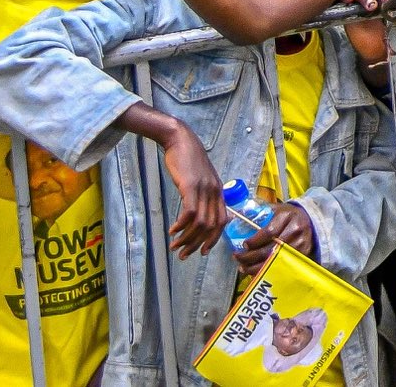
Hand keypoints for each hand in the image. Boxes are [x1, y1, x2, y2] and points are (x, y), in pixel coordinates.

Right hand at [153, 113, 227, 257]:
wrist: (180, 139)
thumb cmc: (189, 159)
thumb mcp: (201, 178)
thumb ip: (203, 194)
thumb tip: (198, 214)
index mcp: (218, 191)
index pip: (222, 222)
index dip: (213, 239)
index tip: (202, 251)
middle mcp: (214, 192)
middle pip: (211, 227)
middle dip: (197, 244)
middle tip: (183, 255)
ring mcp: (204, 189)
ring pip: (200, 223)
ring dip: (187, 238)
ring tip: (174, 246)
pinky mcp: (190, 185)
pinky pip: (190, 212)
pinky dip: (181, 226)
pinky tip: (172, 231)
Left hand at [230, 196, 316, 279]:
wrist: (311, 221)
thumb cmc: (288, 216)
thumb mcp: (277, 209)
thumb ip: (260, 212)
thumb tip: (238, 216)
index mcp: (287, 216)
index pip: (268, 232)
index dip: (254, 241)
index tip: (244, 245)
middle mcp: (295, 230)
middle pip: (269, 249)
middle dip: (250, 256)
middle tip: (238, 257)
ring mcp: (300, 244)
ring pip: (274, 261)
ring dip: (255, 267)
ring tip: (243, 267)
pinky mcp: (302, 255)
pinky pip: (281, 267)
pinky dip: (266, 271)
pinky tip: (256, 271)